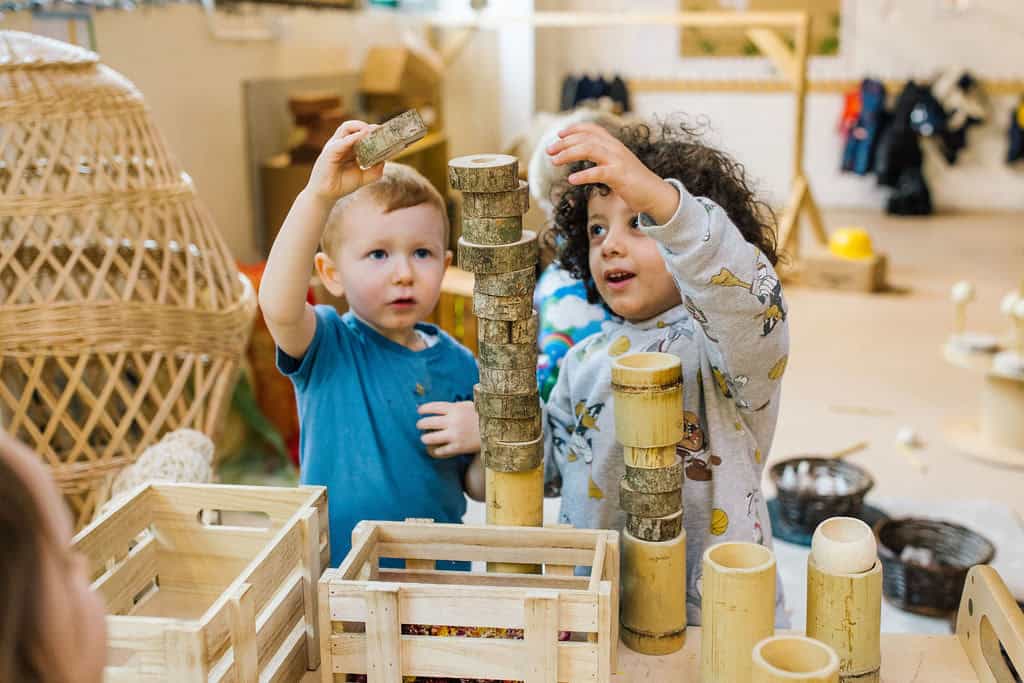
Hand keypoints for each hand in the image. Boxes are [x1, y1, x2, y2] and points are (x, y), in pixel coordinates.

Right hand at [305, 120, 383, 203]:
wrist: (327, 194)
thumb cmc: (343, 184)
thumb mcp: (363, 177)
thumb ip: (375, 170)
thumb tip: (385, 161)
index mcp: (350, 147)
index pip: (361, 133)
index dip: (373, 132)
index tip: (385, 133)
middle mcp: (342, 143)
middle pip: (354, 127)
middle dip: (368, 127)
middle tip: (380, 130)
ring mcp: (335, 146)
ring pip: (346, 128)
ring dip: (360, 127)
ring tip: (371, 131)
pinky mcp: (329, 152)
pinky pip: (340, 142)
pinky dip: (351, 139)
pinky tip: (361, 137)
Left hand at [416, 401, 480, 457]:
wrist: (497, 430)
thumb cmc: (482, 416)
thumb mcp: (468, 406)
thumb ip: (454, 406)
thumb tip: (437, 409)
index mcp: (455, 408)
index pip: (432, 407)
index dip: (423, 409)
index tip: (419, 412)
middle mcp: (453, 421)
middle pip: (427, 422)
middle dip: (420, 424)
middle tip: (420, 426)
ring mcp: (455, 435)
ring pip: (430, 438)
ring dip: (425, 438)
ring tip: (425, 439)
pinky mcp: (458, 447)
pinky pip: (440, 451)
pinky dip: (436, 451)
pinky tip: (435, 450)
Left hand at [546, 122, 678, 223]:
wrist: (655, 194)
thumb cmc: (634, 182)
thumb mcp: (617, 165)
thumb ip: (603, 158)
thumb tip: (584, 157)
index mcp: (614, 145)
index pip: (592, 129)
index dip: (574, 129)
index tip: (559, 134)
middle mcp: (615, 148)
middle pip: (585, 138)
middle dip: (564, 143)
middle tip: (549, 150)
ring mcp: (618, 161)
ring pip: (589, 149)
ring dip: (568, 154)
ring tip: (554, 161)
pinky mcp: (619, 176)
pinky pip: (598, 173)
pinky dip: (583, 175)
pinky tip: (571, 180)